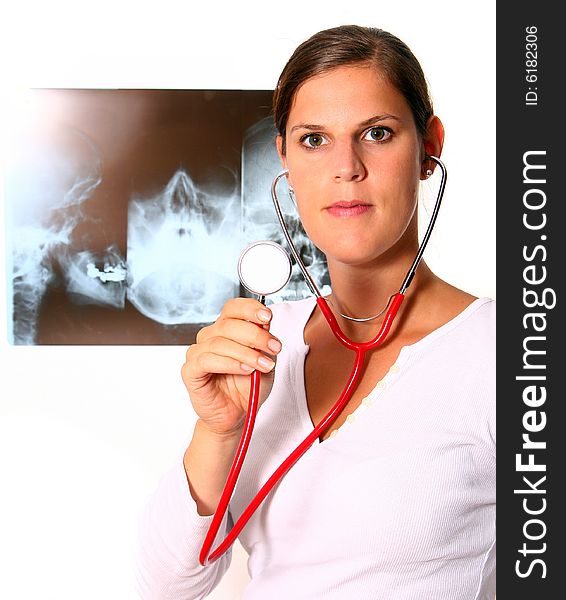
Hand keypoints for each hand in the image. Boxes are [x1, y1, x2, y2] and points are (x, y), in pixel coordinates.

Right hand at [181, 298, 281, 436]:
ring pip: (220, 342)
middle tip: (273, 348)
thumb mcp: (265, 360)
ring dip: (247, 353)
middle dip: (256, 335)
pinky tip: (245, 370)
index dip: (250, 308)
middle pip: (229, 324)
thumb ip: (264, 341)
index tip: (267, 316)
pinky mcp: (190, 371)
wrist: (237, 415)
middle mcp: (210, 337)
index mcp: (226, 329)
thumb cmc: (247, 387)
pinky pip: (208, 360)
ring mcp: (198, 353)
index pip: (233, 308)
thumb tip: (265, 322)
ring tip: (263, 365)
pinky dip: (230, 363)